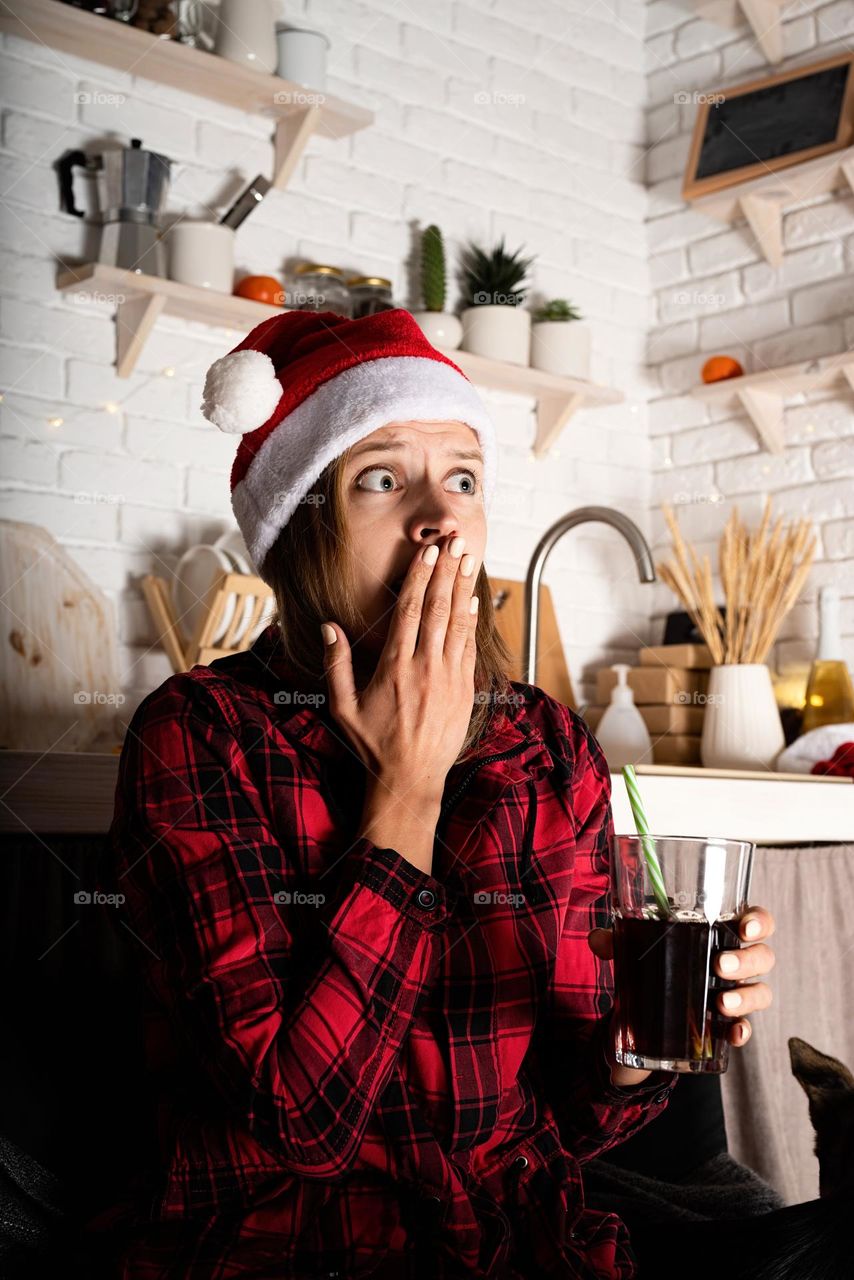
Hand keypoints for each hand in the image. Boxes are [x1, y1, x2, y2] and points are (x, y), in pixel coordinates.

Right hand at [321, 534, 478, 806]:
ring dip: (464, 588)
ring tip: (468, 558)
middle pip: (439, 608)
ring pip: (458, 623)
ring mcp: (448, 678)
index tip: (427, 553)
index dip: (420, 578)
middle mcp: (425, 667)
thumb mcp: (342, 707)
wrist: (409, 779)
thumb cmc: (372, 744)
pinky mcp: (464, 690)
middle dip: (447, 571)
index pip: (410, 611)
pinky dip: (471, 620)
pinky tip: (473, 599)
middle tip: (455, 541)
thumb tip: (328, 627)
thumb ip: (335, 665)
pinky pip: (468, 646)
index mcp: (394, 667)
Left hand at [588, 906, 776, 1087]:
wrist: (643, 1018)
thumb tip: (599, 939)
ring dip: (746, 996)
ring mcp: (733, 994)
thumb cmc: (653, 967)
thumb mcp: (634, 952)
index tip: (745, 927)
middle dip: (747, 960)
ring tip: (721, 1003)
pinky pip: (745, 1028)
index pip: (755, 921)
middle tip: (721, 966)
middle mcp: (734, 962)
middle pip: (763, 956)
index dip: (759, 921)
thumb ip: (617, 942)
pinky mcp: (724, 1027)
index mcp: (719, 934)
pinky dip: (742, 1031)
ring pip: (760, 991)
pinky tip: (732, 1035)